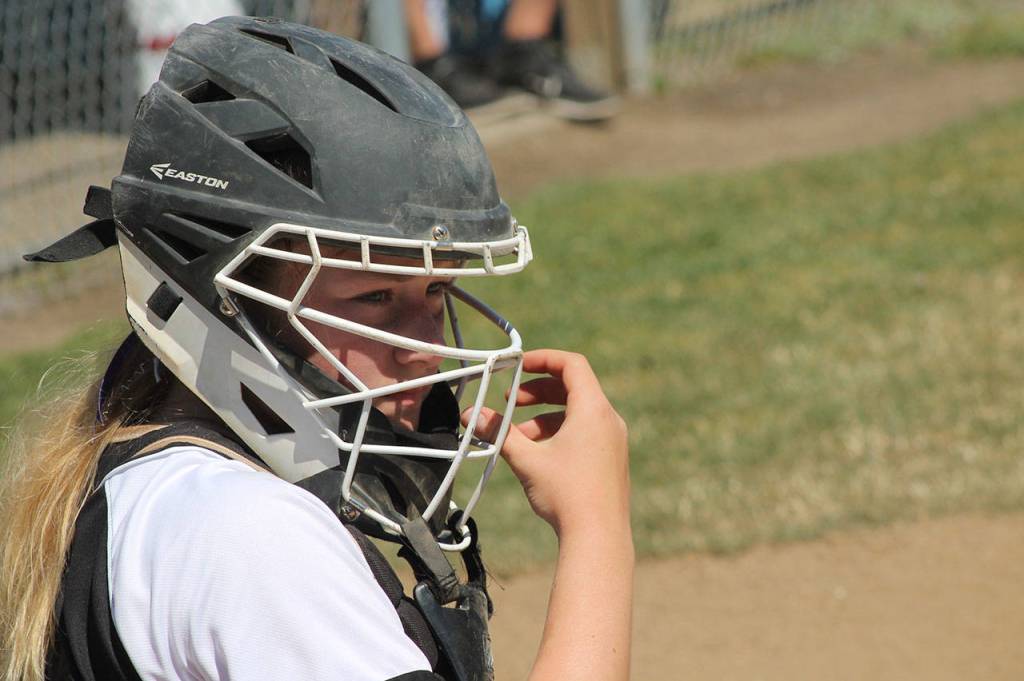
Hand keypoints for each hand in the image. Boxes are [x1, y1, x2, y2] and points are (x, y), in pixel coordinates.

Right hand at [465, 349, 629, 536]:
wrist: (599, 538)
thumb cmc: (565, 494)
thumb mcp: (526, 459)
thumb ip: (498, 432)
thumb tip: (470, 414)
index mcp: (594, 410)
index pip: (572, 365)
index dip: (543, 359)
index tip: (517, 365)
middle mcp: (609, 420)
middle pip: (573, 387)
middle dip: (538, 391)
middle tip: (510, 400)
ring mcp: (613, 440)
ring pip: (576, 413)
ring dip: (544, 417)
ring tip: (516, 437)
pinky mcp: (611, 459)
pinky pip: (584, 432)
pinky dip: (559, 433)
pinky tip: (536, 456)